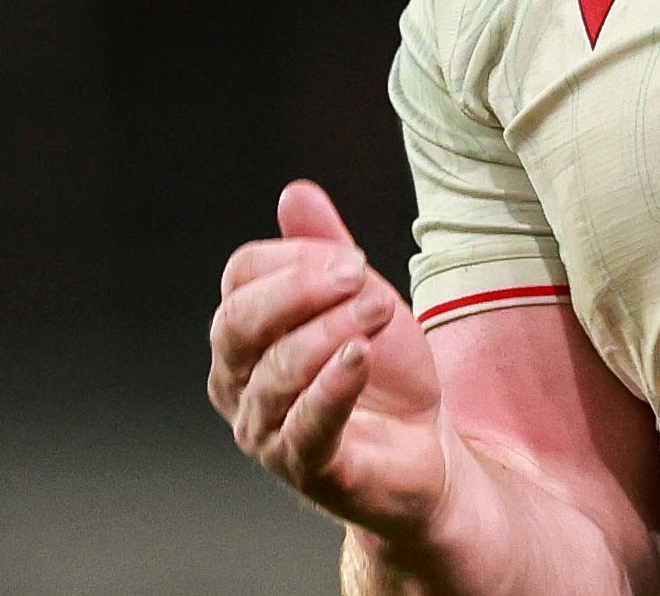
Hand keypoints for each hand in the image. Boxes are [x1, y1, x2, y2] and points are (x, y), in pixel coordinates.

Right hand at [208, 181, 450, 537]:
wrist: (422, 447)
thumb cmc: (379, 372)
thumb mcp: (359, 299)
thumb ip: (325, 249)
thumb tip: (296, 192)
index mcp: (244, 334)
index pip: (242, 276)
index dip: (295, 257)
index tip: (352, 258)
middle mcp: (238, 383)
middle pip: (237, 323)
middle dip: (300, 289)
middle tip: (360, 274)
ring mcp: (264, 430)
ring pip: (276, 371)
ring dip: (331, 331)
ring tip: (380, 312)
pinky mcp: (304, 467)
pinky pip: (304, 426)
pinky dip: (331, 388)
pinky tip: (358, 358)